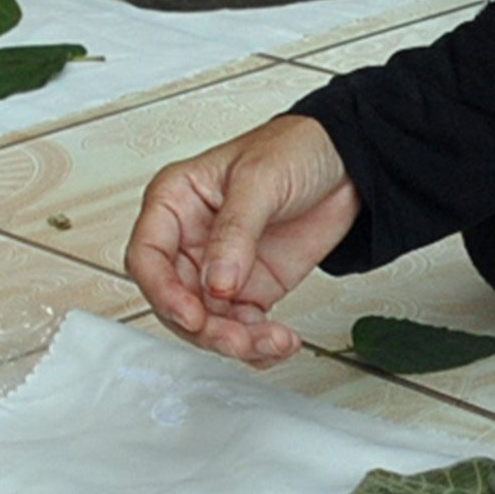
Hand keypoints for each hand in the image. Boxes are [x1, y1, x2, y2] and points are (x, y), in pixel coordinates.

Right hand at [125, 115, 359, 363]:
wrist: (347, 161)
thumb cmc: (294, 149)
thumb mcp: (260, 180)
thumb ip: (235, 232)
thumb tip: (217, 282)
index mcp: (175, 203)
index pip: (147, 256)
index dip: (162, 291)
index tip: (191, 315)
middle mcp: (190, 240)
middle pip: (175, 300)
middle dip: (205, 327)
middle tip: (237, 339)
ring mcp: (219, 268)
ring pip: (208, 322)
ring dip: (235, 341)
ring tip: (270, 342)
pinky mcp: (250, 289)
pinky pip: (242, 328)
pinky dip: (260, 344)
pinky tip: (280, 342)